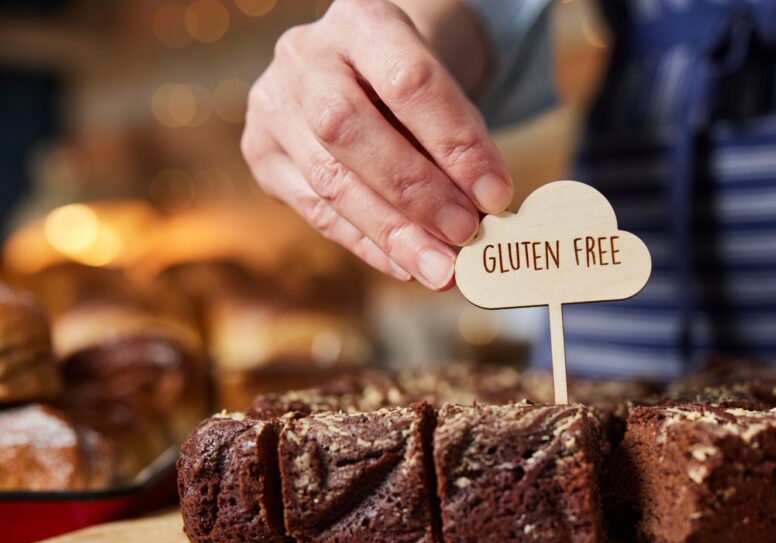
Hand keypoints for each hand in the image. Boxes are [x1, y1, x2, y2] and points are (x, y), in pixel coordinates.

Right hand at [242, 0, 513, 289]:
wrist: (359, 70)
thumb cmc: (412, 85)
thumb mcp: (441, 88)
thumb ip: (459, 141)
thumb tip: (484, 215)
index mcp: (360, 20)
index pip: (409, 81)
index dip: (455, 143)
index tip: (496, 194)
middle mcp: (305, 56)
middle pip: (350, 129)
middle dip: (415, 192)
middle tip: (465, 234)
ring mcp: (273, 105)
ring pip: (329, 181)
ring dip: (393, 234)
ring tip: (442, 268)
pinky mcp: (262, 154)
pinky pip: (315, 212)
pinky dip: (367, 245)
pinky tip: (406, 266)